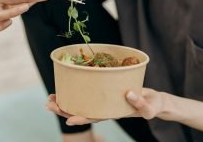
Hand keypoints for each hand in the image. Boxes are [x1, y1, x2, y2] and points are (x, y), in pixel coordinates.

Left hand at [46, 88, 164, 125]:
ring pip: (82, 102)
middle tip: (49, 103)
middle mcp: (105, 107)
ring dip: (66, 100)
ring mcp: (103, 100)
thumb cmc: (152, 106)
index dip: (81, 118)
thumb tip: (127, 94)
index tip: (68, 119)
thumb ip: (141, 103)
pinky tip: (69, 84)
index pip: (94, 117)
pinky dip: (78, 89)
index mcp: (113, 113)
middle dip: (65, 109)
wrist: (153, 100)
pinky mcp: (105, 91)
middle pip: (82, 110)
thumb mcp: (150, 107)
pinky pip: (89, 92)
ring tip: (51, 96)